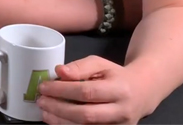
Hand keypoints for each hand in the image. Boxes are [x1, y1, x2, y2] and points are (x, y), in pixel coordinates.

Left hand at [37, 55, 152, 123]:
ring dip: (61, 122)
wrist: (142, 92)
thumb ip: (79, 67)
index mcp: (120, 90)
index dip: (62, 90)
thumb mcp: (100, 64)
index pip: (87, 92)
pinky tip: (56, 121)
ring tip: (44, 112)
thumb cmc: (116, 76)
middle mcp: (122, 112)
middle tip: (41, 101)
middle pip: (86, 115)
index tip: (44, 87)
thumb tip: (59, 71)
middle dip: (59, 109)